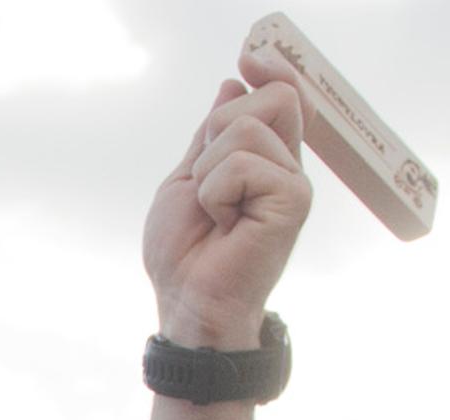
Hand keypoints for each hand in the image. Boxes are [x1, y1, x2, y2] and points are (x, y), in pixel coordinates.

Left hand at [145, 52, 312, 350]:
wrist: (187, 300)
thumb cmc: (183, 252)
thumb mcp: (187, 179)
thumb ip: (211, 133)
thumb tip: (234, 83)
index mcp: (266, 157)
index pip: (278, 94)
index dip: (266, 71)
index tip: (245, 61)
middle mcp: (287, 164)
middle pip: (271, 96)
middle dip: (218, 128)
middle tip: (206, 182)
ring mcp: (294, 181)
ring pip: (247, 128)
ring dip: (209, 170)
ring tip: (214, 211)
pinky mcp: (293, 199)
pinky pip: (243, 164)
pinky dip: (215, 192)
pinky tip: (224, 223)